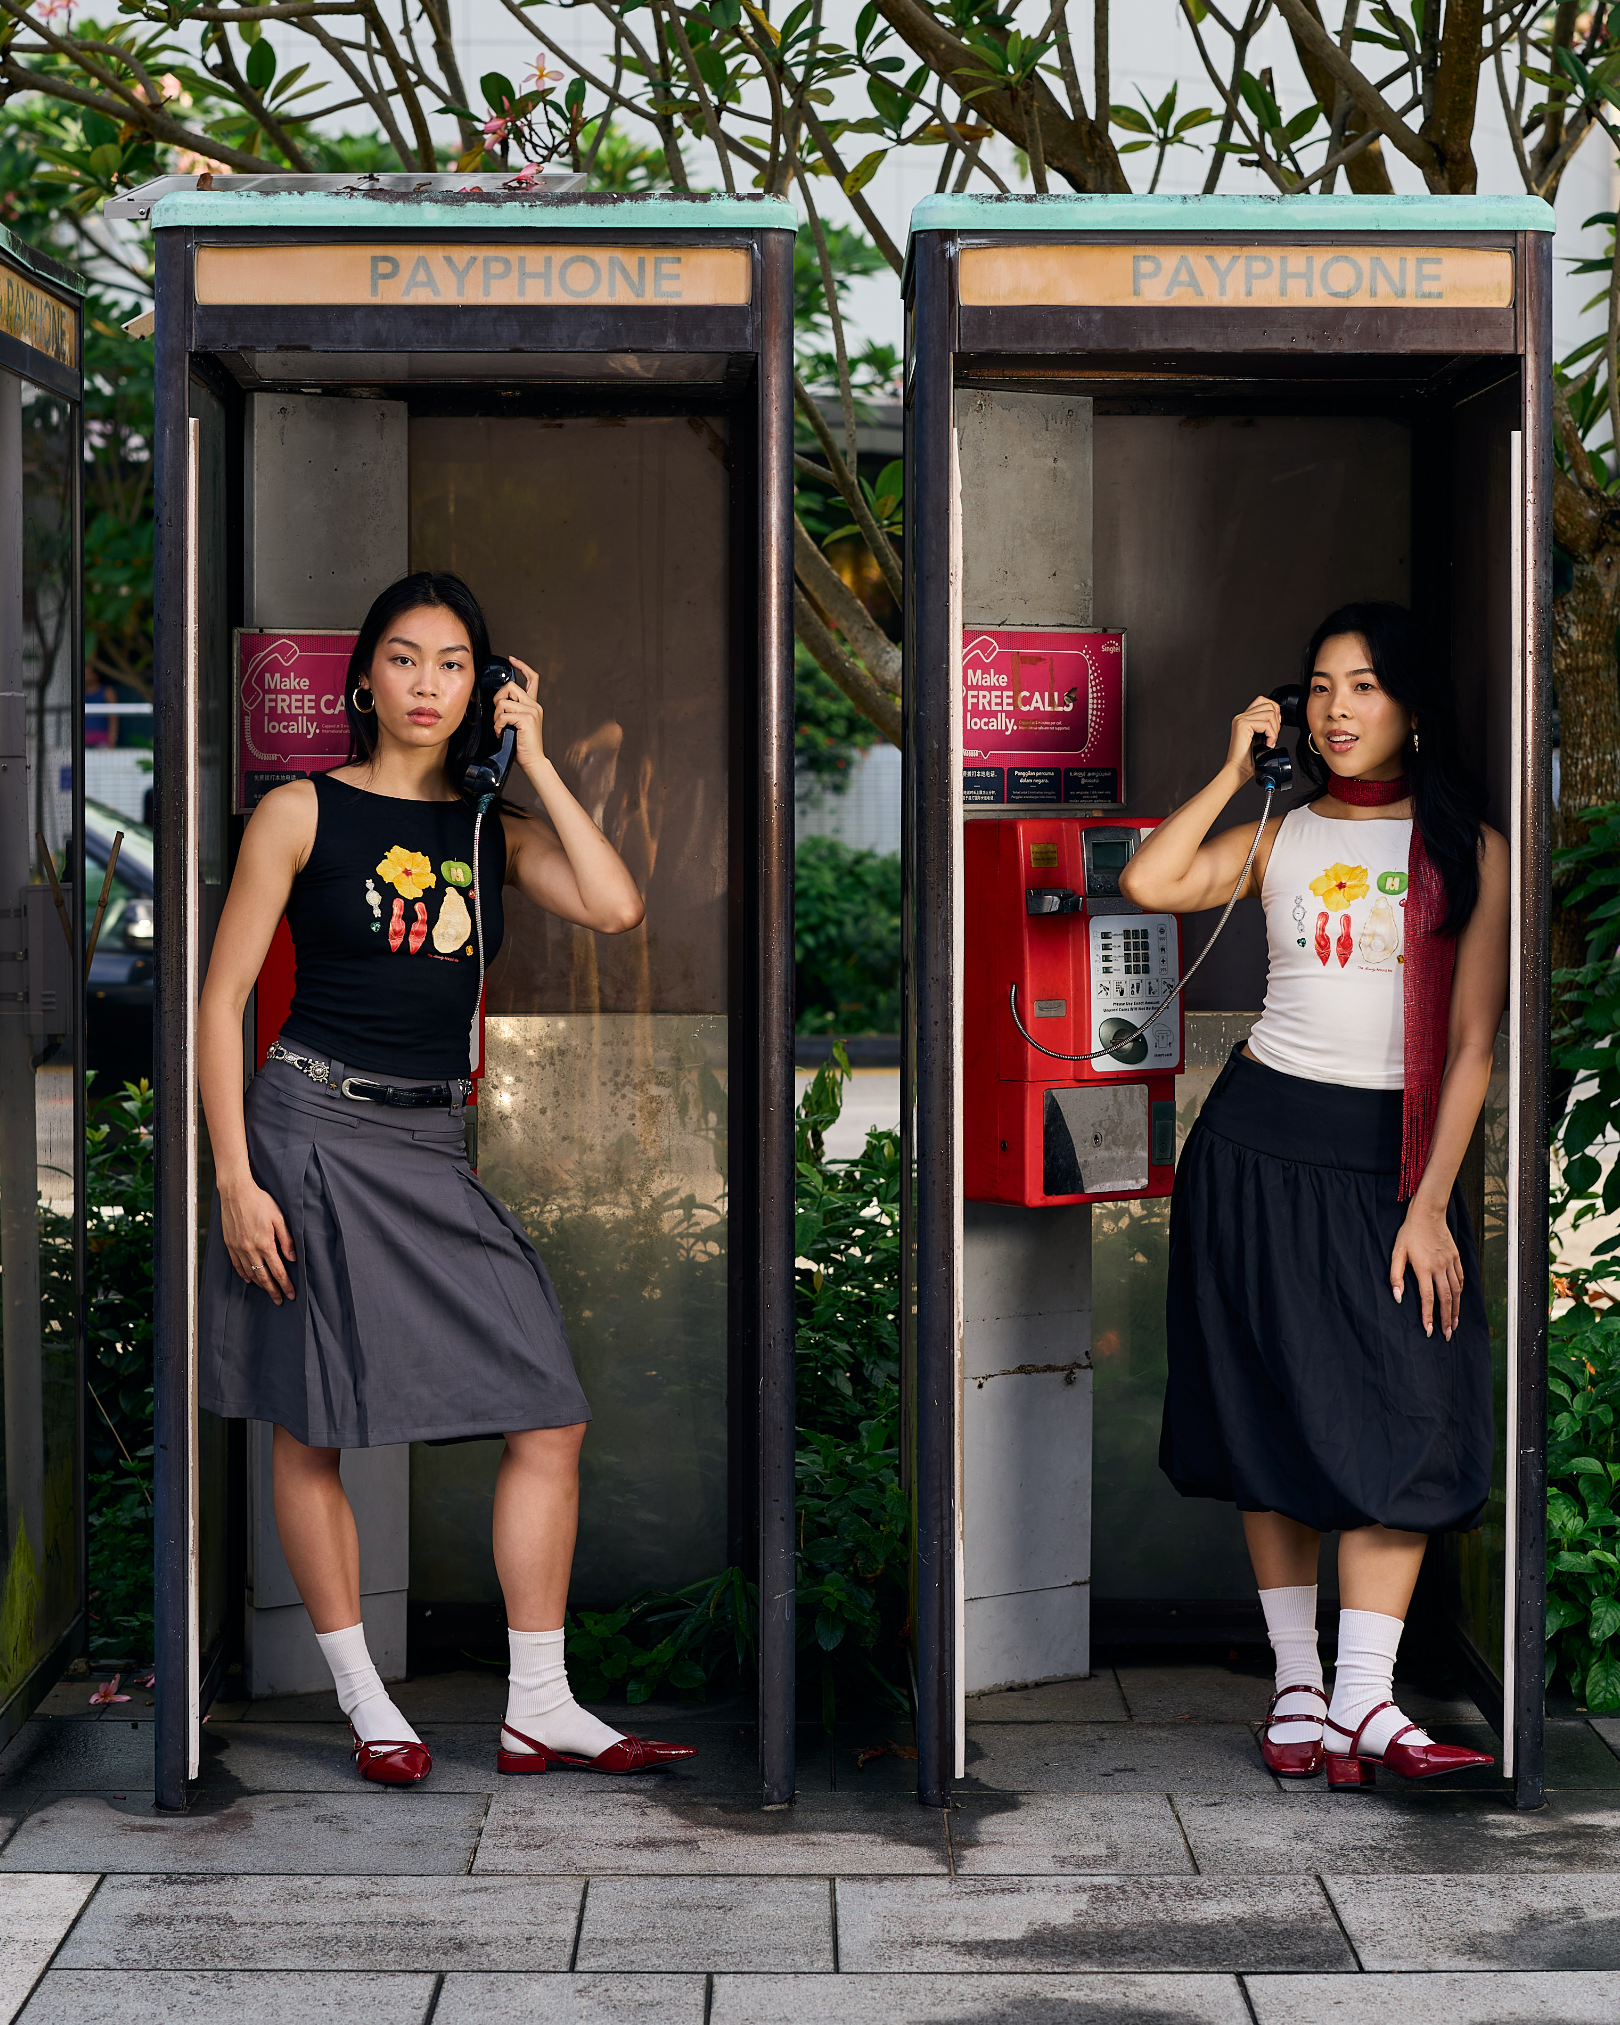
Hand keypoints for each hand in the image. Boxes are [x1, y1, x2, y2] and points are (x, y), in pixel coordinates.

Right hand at [220, 1177, 295, 1303]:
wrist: (236, 1192)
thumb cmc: (260, 1202)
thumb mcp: (279, 1218)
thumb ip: (286, 1239)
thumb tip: (293, 1258)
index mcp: (265, 1244)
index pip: (278, 1271)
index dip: (285, 1284)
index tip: (291, 1294)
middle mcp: (251, 1249)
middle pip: (264, 1277)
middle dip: (273, 1290)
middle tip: (279, 1300)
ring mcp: (238, 1248)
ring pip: (250, 1273)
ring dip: (260, 1284)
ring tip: (267, 1291)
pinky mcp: (230, 1244)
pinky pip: (237, 1265)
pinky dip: (244, 1274)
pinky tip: (249, 1279)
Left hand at [494, 657, 547, 781]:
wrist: (533, 761)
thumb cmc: (522, 745)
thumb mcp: (516, 724)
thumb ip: (511, 711)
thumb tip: (497, 703)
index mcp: (533, 704)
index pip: (532, 678)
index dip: (522, 666)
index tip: (512, 659)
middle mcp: (534, 705)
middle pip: (510, 686)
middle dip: (497, 699)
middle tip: (497, 715)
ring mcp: (532, 711)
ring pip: (503, 702)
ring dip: (496, 716)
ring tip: (500, 728)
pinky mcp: (527, 719)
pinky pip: (503, 715)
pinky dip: (498, 725)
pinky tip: (502, 733)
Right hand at [1225, 695, 1281, 781]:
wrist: (1239, 770)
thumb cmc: (1249, 759)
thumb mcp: (1260, 737)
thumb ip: (1266, 725)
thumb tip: (1279, 718)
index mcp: (1244, 718)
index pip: (1263, 701)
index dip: (1274, 709)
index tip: (1276, 726)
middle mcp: (1241, 716)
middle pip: (1269, 705)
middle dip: (1276, 721)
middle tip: (1272, 736)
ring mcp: (1241, 719)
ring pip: (1270, 713)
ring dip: (1274, 730)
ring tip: (1269, 741)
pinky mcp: (1243, 725)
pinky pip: (1266, 724)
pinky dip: (1272, 735)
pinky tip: (1267, 744)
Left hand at [1390, 1202, 1462, 1339]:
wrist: (1428, 1213)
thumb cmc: (1409, 1232)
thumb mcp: (1397, 1252)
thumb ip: (1396, 1276)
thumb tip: (1398, 1297)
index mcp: (1424, 1268)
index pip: (1428, 1298)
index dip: (1429, 1316)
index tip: (1429, 1331)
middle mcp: (1440, 1268)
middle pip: (1446, 1299)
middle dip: (1447, 1319)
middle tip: (1446, 1335)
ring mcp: (1450, 1263)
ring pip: (1456, 1291)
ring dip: (1456, 1309)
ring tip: (1455, 1324)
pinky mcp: (1456, 1257)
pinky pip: (1460, 1279)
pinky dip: (1460, 1292)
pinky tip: (1458, 1300)